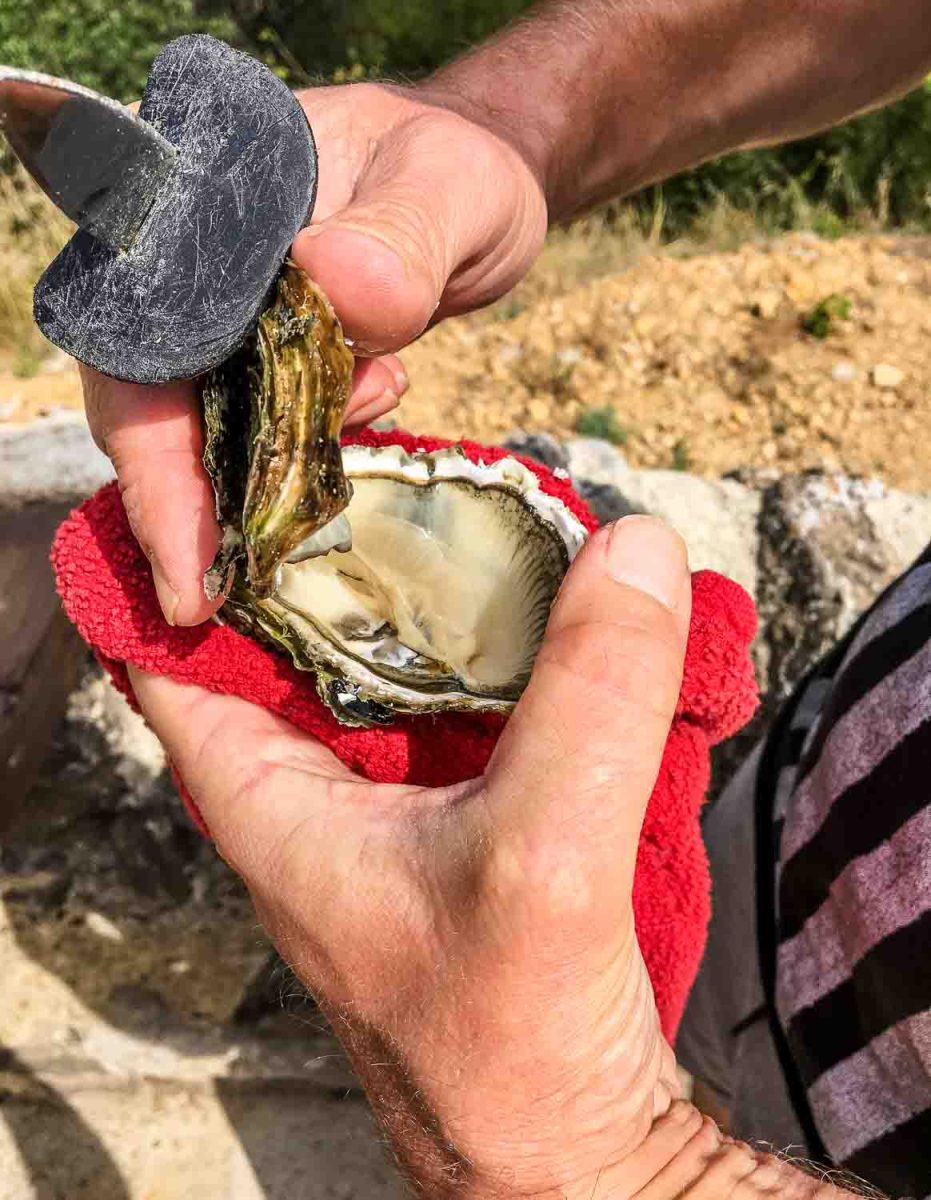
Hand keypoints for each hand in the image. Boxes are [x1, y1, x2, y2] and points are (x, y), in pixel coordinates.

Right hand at [80, 82, 545, 626]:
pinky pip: (252, 430)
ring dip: (248, 484)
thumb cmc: (462, 168)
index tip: (188, 547)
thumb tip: (335, 287)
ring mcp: (224, 318)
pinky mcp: (261, 358)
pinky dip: (293, 460)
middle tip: (205, 600)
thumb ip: (403, 234)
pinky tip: (368, 414)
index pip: (143, 338)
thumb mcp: (453, 187)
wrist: (482, 181)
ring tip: (314, 495)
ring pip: (199, 427)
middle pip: (147, 402)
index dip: (154, 450)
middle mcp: (191, 269)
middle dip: (180, 503)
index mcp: (202, 205)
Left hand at [129, 517, 691, 1197]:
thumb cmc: (510, 1041)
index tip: (254, 465)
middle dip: (339, 544)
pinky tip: (558, 600)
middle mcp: (315, 791)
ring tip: (481, 500)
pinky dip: (507, 646)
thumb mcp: (545, 853)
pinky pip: (474, 698)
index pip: (175, 647)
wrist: (573, 1151)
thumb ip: (590, 695)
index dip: (194, 551)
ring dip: (434, 589)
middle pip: (295, 630)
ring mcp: (393, 801)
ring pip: (392, 658)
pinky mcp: (468, 812)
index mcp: (266, 799)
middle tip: (397, 455)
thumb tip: (633, 546)